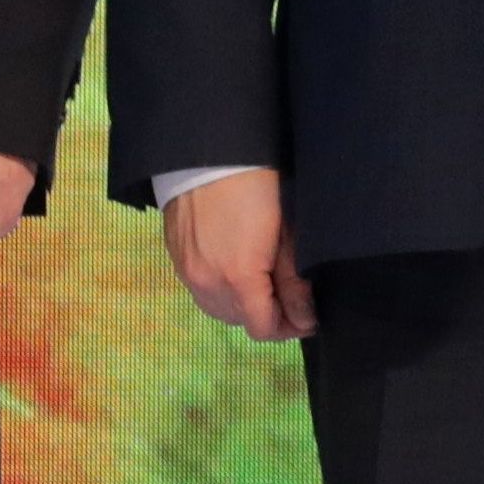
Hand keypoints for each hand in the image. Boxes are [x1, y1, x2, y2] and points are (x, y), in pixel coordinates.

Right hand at [162, 167, 314, 340]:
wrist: (207, 154)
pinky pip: (201, 291)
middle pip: (241, 322)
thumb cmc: (256, 186)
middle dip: (267, 315)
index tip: (307, 316)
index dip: (289, 328)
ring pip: (219, 309)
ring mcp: (187, 273)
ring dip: (243, 305)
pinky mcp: (176, 260)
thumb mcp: (286, 232)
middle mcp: (208, 283)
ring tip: (262, 283)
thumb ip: (293, 281)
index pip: (263, 329)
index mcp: (239, 278)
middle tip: (289, 296)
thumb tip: (305, 317)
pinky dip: (221, 291)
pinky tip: (235, 270)